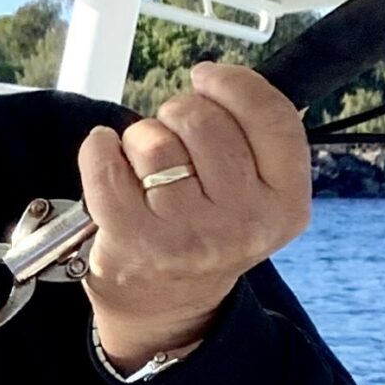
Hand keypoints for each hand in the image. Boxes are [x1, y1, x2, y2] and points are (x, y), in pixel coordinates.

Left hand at [79, 63, 310, 371]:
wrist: (166, 307)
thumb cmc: (206, 230)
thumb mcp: (257, 194)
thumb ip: (254, 137)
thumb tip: (213, 77)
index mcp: (285, 204)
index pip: (273, 118)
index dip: (235, 84)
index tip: (207, 77)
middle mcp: (243, 223)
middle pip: (205, 121)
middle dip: (179, 112)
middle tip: (173, 137)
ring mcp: (187, 234)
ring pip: (155, 142)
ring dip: (141, 138)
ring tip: (144, 165)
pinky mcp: (133, 240)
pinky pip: (107, 165)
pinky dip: (99, 149)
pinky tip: (106, 155)